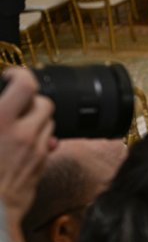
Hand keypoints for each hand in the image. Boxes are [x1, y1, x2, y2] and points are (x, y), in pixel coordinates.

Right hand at [0, 68, 54, 241]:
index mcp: (0, 122)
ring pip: (48, 123)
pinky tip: (22, 144)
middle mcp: (22, 134)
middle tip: (15, 104)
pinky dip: (38, 139)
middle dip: (32, 100)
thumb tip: (1, 112)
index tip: (12, 76)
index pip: (26, 84)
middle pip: (43, 103)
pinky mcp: (40, 166)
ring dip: (36, 120)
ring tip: (16, 125)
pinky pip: (47, 143)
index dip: (20, 75)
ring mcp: (34, 151)